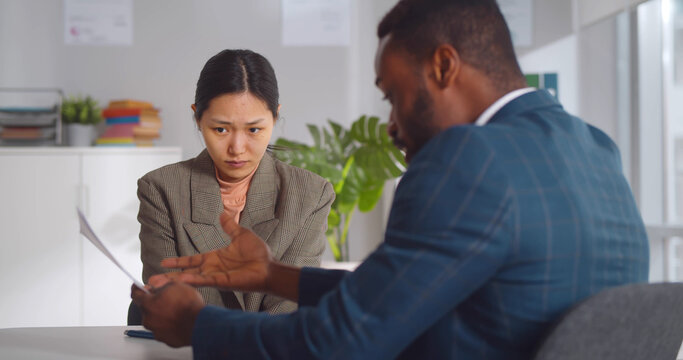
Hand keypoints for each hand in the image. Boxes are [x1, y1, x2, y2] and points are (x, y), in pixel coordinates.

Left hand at [131, 282, 204, 347]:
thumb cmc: (188, 305)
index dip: (136, 289)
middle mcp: (148, 319)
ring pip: (155, 320)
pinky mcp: (165, 338)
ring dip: (162, 314)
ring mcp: (156, 331)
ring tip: (176, 310)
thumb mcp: (175, 285)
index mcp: (148, 304)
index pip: (135, 294)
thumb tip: (158, 287)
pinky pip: (163, 330)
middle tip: (165, 298)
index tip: (136, 287)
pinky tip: (178, 320)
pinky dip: (168, 325)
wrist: (199, 323)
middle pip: (146, 308)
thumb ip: (162, 286)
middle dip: (153, 303)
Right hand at [149, 214, 272, 292]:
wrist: (269, 266)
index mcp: (214, 258)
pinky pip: (203, 281)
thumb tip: (223, 213)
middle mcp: (211, 269)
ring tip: (156, 285)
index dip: (177, 262)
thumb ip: (230, 226)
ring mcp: (215, 276)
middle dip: (168, 277)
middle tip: (150, 281)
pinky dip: (191, 280)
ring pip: (189, 279)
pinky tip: (180, 280)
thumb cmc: (258, 254)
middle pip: (185, 273)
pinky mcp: (221, 282)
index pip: (191, 260)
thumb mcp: (241, 235)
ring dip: (173, 282)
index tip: (163, 263)